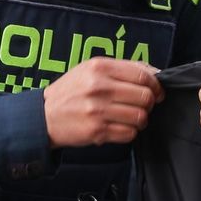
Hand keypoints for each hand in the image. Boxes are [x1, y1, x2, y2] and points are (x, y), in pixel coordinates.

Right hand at [42, 58, 162, 147]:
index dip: (156, 85)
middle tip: (142, 106)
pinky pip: (129, 134)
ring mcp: (98, 110)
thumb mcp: (91, 69)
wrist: (43, 116)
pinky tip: (120, 127)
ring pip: (140, 117)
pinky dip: (130, 132)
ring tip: (131, 118)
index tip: (157, 91)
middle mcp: (99, 87)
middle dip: (149, 104)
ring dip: (141, 120)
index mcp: (100, 67)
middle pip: (145, 97)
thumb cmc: (72, 91)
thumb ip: (122, 68)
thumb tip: (155, 73)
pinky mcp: (97, 131)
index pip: (143, 75)